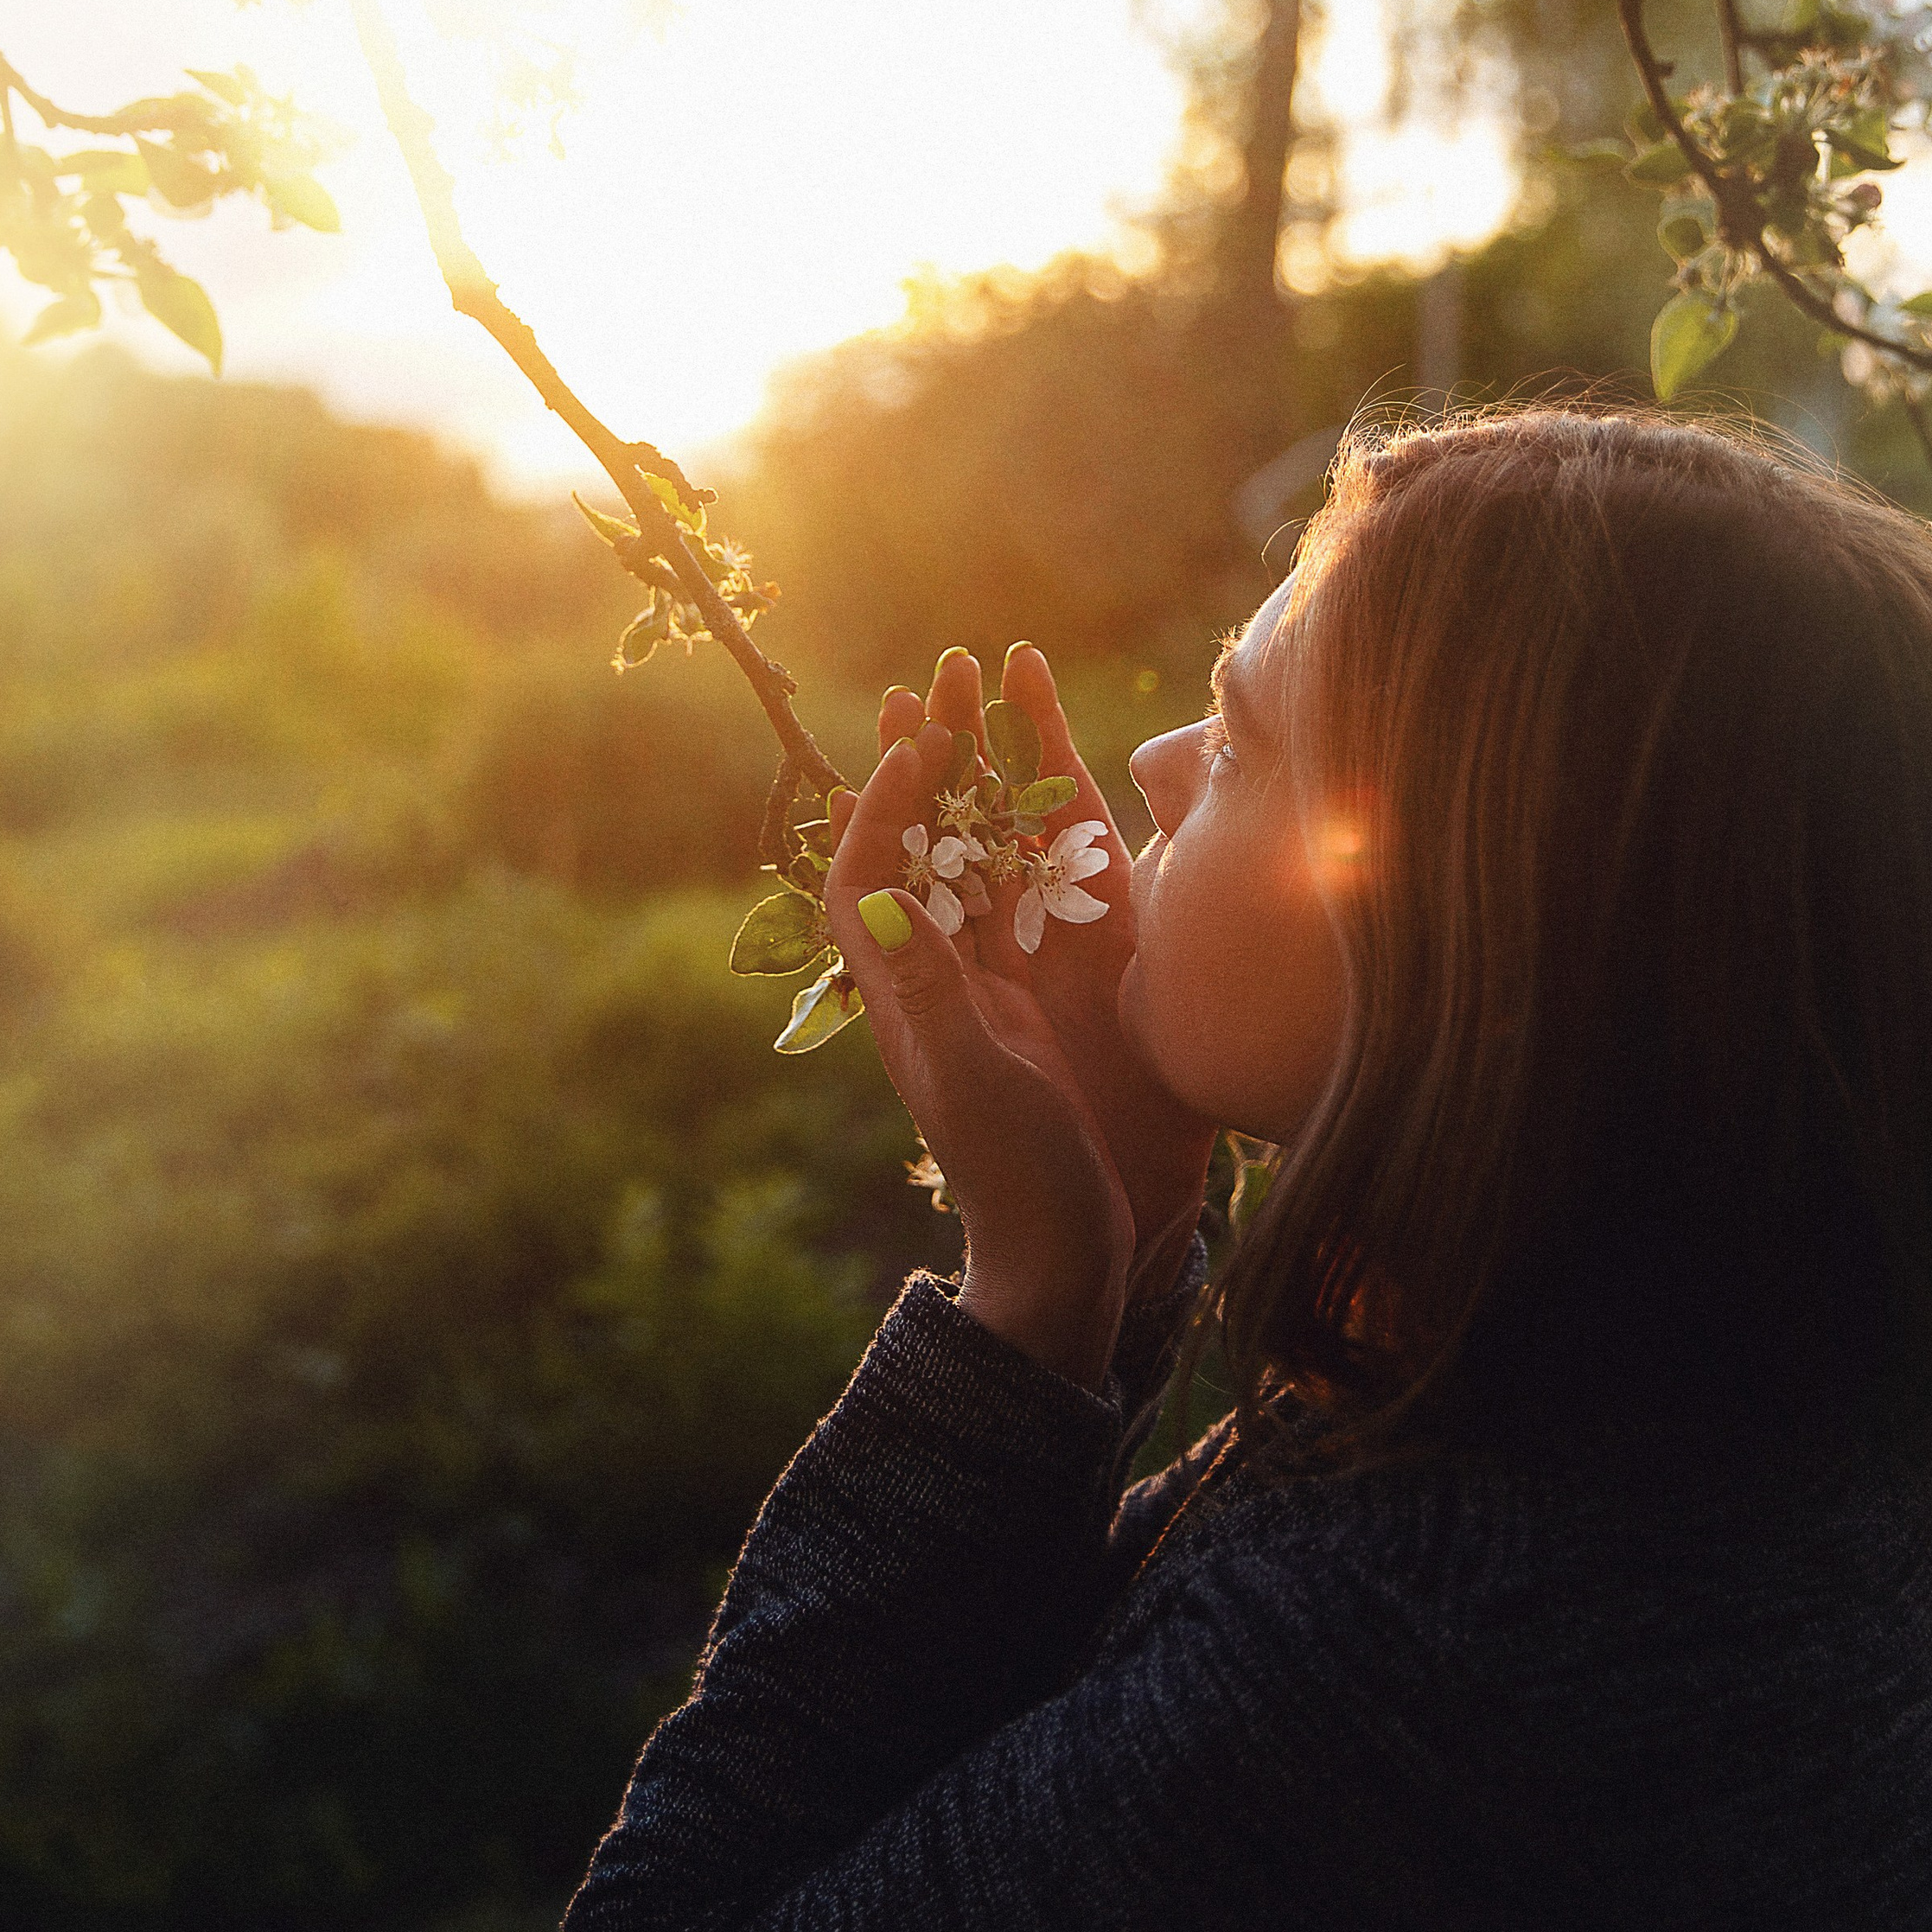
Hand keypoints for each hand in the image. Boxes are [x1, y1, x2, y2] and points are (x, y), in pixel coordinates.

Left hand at [877, 648, 1218, 1298]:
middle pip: (913, 850)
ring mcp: (980, 992)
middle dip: (924, 762)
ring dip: (972, 783)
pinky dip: (1018, 841)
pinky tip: (1038, 797)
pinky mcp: (1027, 1008)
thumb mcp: (978, 1079)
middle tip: (945, 674)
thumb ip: (932, 990)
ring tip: (985, 700)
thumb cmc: (1021, 1177)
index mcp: (904, 997)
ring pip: (966, 863)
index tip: (915, 739)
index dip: (882, 803)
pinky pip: (1014, 904)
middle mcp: (933, 982)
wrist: (1065, 1258)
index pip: (866, 876)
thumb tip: (878, 894)